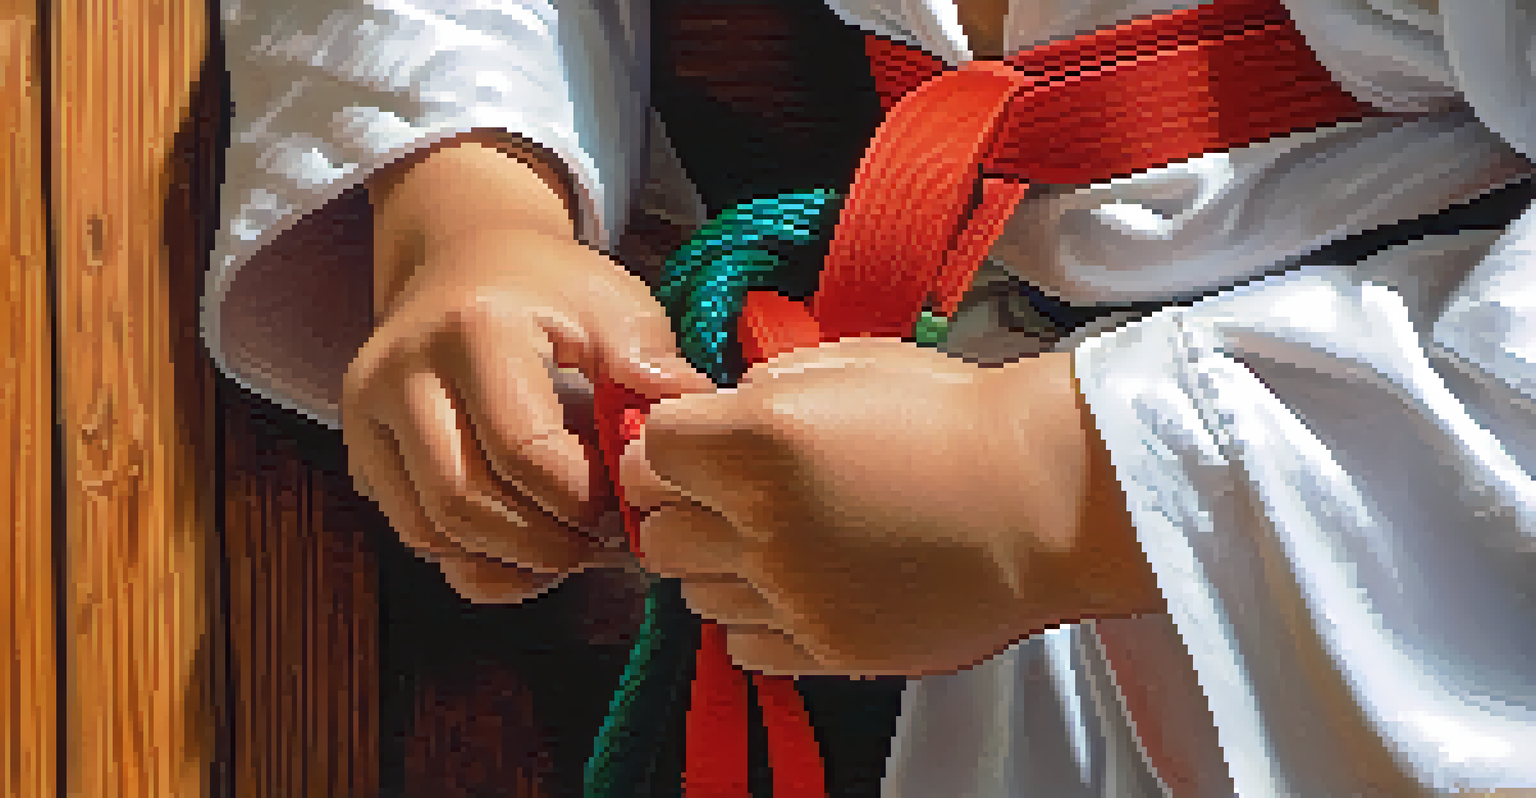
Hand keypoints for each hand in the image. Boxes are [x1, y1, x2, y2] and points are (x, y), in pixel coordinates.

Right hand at [343, 225, 713, 602]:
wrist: (464, 262)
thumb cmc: (547, 287)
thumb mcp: (609, 299)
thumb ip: (648, 353)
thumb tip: (684, 403)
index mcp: (472, 330)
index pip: (522, 449)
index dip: (582, 499)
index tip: (630, 506)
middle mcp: (400, 374)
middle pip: (464, 501)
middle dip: (547, 542)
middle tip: (607, 542)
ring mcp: (368, 417)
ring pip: (431, 531)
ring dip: (512, 560)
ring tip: (575, 547)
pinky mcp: (363, 453)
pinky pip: (415, 539)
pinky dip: (477, 565)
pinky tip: (532, 553)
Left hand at [619, 339, 1158, 676]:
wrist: (1043, 500)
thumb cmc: (958, 418)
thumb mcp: (852, 362)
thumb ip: (769, 384)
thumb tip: (726, 408)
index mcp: (760, 443)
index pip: (648, 449)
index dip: (666, 441)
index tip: (692, 440)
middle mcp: (761, 528)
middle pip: (657, 529)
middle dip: (678, 504)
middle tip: (720, 489)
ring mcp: (793, 598)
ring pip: (692, 592)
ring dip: (714, 562)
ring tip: (768, 539)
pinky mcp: (828, 650)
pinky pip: (743, 643)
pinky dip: (754, 616)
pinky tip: (795, 585)